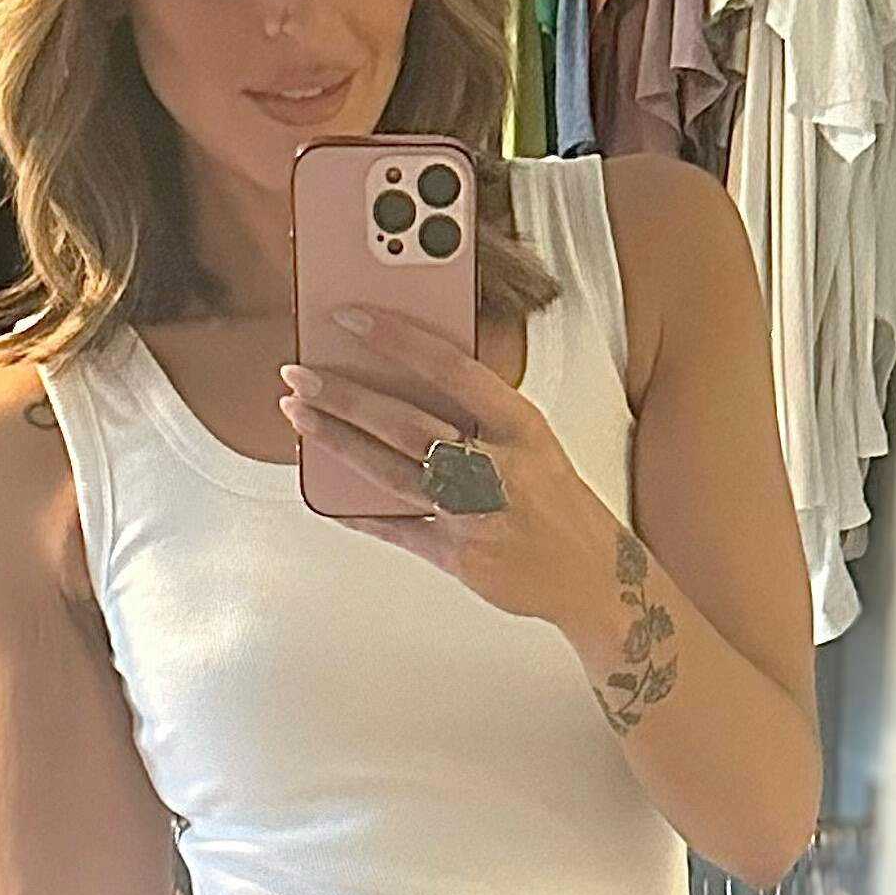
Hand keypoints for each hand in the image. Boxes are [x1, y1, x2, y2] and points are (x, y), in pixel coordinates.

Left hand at [278, 308, 628, 665]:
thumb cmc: (556, 501)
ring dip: (339, 441)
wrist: (595, 576)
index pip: (451, 369)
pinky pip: (398, 529)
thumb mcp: (532, 440)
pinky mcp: (460, 558)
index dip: (397, 339)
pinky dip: (359, 510)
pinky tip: (325, 490)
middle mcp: (498, 467)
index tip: (351, 318)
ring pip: (392, 470)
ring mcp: (476, 515)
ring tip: (300, 416)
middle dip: (346, 395)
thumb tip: (407, 379)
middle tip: (301, 375)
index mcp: (521, 426)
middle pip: (407, 422)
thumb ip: (479, 413)